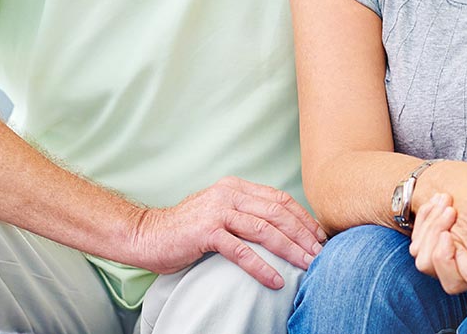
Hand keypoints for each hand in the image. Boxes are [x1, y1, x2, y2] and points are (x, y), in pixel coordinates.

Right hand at [126, 176, 325, 288]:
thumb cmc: (186, 229)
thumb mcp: (220, 212)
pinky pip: (241, 251)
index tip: (319, 235)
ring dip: (290, 249)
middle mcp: (229, 194)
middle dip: (303, 234)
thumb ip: (245, 213)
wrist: (146, 235)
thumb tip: (280, 228)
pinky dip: (262, 267)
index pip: (280, 199)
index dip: (303, 217)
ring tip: (306, 265)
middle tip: (320, 253)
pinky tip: (275, 280)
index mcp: (236, 187)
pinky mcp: (206, 232)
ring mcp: (218, 211)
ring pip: (265, 230)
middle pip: (278, 213)